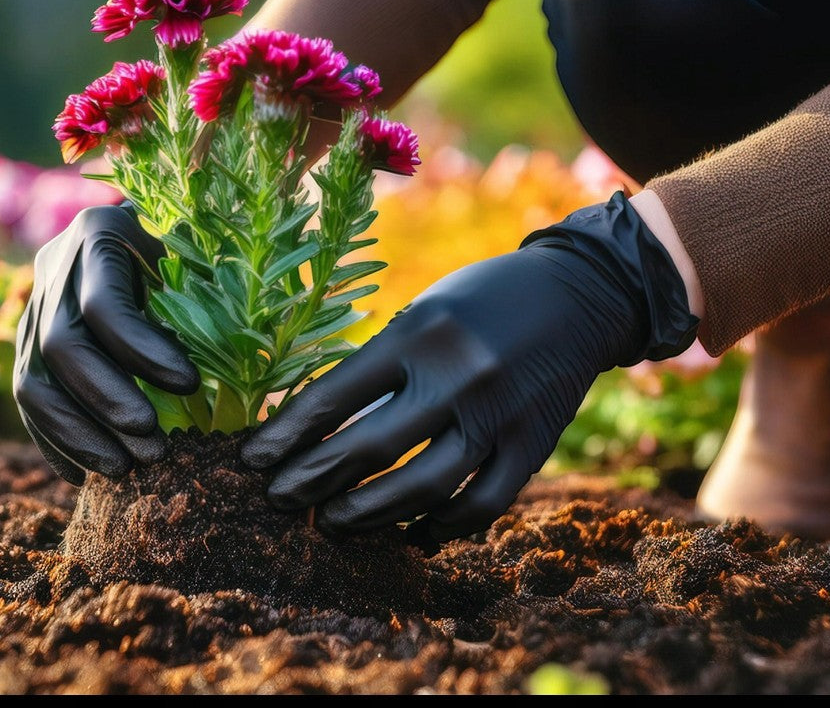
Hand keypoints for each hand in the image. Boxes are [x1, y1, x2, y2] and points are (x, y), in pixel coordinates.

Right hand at [14, 205, 199, 483]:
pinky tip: (89, 473)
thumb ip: (203, 303)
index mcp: (98, 231)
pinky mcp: (23, 345)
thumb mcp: (196, 263)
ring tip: (127, 468)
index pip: (104, 303)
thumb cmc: (186, 254)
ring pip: (32, 381)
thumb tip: (225, 377)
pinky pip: (27, 402)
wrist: (140, 241)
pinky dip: (57, 441)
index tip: (190, 385)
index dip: (143, 351)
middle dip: (108, 403)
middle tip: (154, 447)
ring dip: (80, 434)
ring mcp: (30, 307)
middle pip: (61, 346)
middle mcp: (54, 266)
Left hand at [242, 192, 696, 542]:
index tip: (253, 460)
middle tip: (278, 500)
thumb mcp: (420, 312)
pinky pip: (483, 504)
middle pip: (370, 448)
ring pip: (424, 487)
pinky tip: (412, 534)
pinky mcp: (536, 445)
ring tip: (331, 523)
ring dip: (369, 514)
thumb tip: (315, 428)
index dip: (286, 435)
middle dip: (312, 480)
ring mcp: (500, 415)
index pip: (335, 397)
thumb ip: (378, 364)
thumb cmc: (477, 302)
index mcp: (418, 333)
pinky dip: (444, 526)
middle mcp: (458, 375)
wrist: (576, 295)